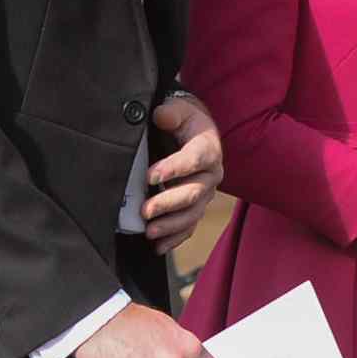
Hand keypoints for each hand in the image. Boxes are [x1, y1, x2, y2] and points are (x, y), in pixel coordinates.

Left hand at [142, 95, 223, 256]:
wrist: (195, 132)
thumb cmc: (185, 121)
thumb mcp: (179, 110)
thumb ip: (171, 112)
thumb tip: (161, 116)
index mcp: (208, 149)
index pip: (194, 160)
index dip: (174, 169)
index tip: (151, 176)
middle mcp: (211, 175)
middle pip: (193, 193)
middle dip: (168, 204)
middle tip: (145, 211)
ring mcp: (205, 194)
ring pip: (192, 215)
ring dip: (170, 226)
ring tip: (149, 232)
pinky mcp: (196, 207)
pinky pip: (189, 226)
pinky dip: (174, 238)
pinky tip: (158, 247)